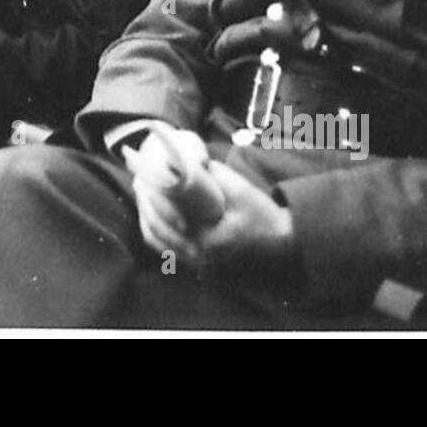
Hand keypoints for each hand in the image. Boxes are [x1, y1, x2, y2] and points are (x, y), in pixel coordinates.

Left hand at [126, 131, 293, 274]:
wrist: (287, 252)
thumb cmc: (266, 220)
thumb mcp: (242, 191)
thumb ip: (214, 175)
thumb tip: (191, 158)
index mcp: (206, 237)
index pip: (167, 209)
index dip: (151, 188)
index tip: (141, 170)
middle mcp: (197, 255)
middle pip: (156, 226)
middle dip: (144, 200)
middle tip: (138, 178)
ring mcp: (198, 265)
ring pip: (159, 241)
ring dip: (146, 217)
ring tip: (143, 195)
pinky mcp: (201, 269)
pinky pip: (169, 252)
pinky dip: (157, 234)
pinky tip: (154, 220)